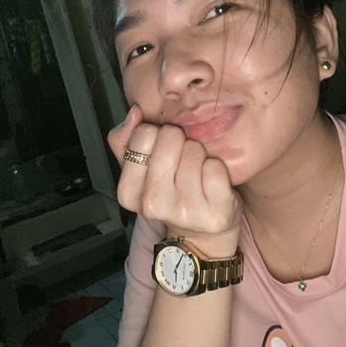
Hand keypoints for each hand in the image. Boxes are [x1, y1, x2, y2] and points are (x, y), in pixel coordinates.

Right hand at [108, 105, 242, 254]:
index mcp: (128, 193)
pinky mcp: (216, 212)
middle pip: (171, 137)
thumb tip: (135, 112)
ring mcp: (185, 211)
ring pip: (194, 149)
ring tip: (196, 176)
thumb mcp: (142, 171)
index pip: (143, 133)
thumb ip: (128, 139)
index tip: (160, 155)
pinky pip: (216, 166)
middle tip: (180, 166)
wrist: (202, 234)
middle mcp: (153, 205)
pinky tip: (212, 186)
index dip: (156, 137)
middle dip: (179, 143)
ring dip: (199, 156)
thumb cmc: (173, 196)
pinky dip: (217, 169)